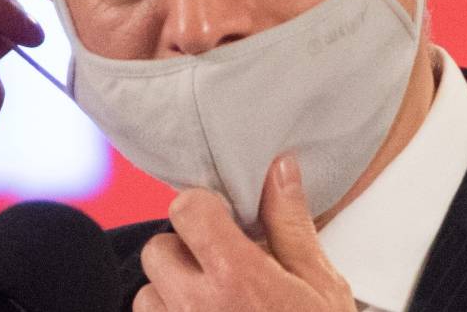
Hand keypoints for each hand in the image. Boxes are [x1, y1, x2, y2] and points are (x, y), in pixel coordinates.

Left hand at [134, 155, 355, 310]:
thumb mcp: (320, 283)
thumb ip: (290, 223)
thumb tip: (279, 168)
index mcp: (236, 277)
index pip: (185, 210)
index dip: (203, 209)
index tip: (223, 220)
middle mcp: (198, 307)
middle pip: (157, 250)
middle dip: (184, 252)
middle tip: (221, 268)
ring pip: (146, 296)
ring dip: (171, 296)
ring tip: (213, 307)